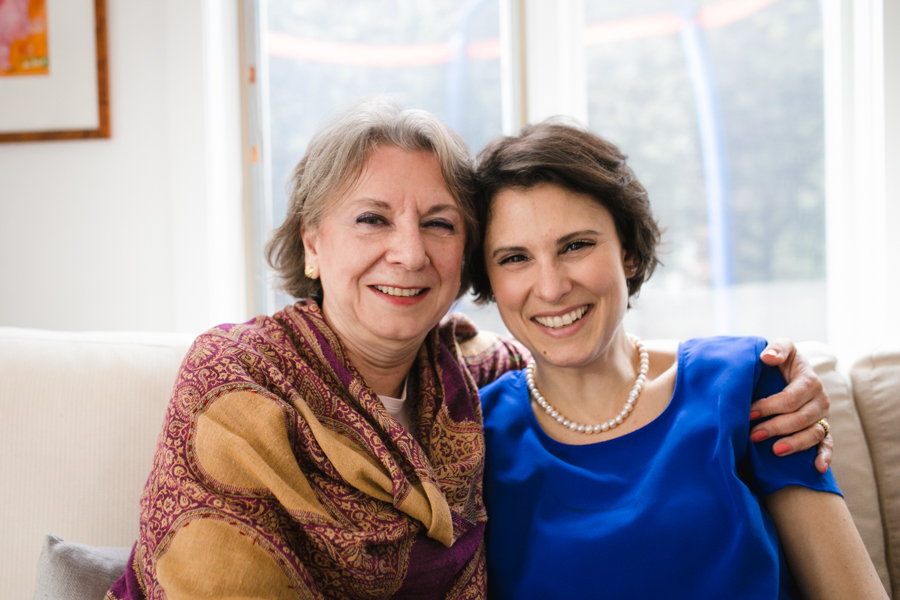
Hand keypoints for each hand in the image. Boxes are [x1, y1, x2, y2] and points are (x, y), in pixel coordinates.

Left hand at [749, 338, 831, 473]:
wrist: (795, 372)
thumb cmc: (785, 361)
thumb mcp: (783, 349)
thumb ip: (778, 349)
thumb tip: (767, 357)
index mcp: (810, 381)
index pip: (790, 398)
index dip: (769, 407)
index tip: (749, 413)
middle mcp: (820, 400)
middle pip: (799, 419)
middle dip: (775, 428)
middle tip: (753, 435)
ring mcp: (823, 417)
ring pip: (813, 434)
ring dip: (794, 444)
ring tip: (774, 450)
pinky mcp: (824, 429)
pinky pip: (828, 444)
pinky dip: (825, 456)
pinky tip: (817, 468)